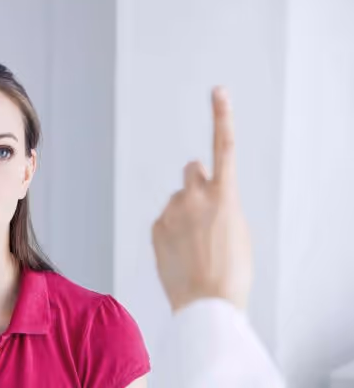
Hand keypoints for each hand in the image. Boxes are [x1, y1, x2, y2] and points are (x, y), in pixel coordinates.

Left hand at [151, 87, 251, 312]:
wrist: (208, 304)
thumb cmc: (232, 271)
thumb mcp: (239, 230)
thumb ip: (222, 202)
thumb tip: (206, 190)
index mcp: (224, 196)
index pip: (223, 147)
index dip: (222, 116)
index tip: (218, 91)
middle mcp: (195, 196)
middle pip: (192, 169)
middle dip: (197, 180)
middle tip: (203, 207)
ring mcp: (172, 211)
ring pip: (178, 198)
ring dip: (184, 210)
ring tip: (194, 244)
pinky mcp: (156, 226)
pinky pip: (165, 218)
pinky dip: (172, 228)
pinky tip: (181, 251)